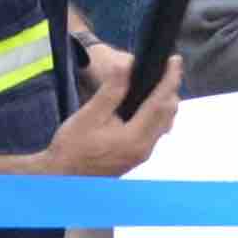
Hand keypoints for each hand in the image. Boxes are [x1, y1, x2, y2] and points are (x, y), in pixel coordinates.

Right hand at [42, 51, 187, 178]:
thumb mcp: (88, 115)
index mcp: (135, 137)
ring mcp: (142, 155)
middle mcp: (144, 148)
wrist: (62, 177)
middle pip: (168, 114)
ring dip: (166, 102)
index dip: (169, 79)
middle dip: (171, 89)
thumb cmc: (71, 147)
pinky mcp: (137, 157)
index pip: (160, 102)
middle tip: (168, 69)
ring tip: (160, 83)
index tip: (175, 60)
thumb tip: (126, 66)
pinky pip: (156, 132)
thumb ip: (111, 92)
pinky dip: (158, 115)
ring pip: (164, 124)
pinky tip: (148, 106)